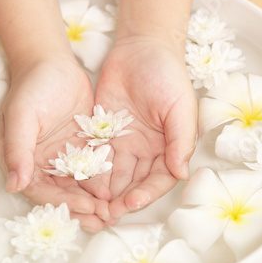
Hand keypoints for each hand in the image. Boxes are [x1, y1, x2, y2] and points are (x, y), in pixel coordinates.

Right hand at [0, 55, 109, 231]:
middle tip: (103, 220)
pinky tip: (118, 190)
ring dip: (94, 200)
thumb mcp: (22, 117)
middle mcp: (42, 163)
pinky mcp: (80, 147)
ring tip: (113, 213)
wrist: (51, 61)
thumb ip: (18, 150)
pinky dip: (103, 181)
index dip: (64, 202)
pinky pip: (92, 168)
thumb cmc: (31, 87)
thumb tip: (13, 185)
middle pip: (61, 193)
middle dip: (82, 208)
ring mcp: (62, 156)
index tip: (87, 207)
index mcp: (23, 160)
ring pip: (78, 185)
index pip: (42, 190)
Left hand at [95, 36, 196, 219]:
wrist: (140, 48)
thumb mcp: (180, 107)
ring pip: (114, 173)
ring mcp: (124, 142)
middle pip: (134, 181)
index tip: (131, 204)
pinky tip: (80, 183)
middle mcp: (145, 149)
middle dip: (122, 199)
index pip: (157, 179)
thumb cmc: (167, 75)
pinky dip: (91, 170)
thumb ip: (181, 140)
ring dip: (105, 191)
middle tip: (106, 214)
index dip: (146, 194)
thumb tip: (181, 174)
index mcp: (167, 146)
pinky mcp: (103, 132)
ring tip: (91, 206)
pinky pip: (97, 155)